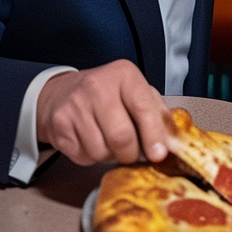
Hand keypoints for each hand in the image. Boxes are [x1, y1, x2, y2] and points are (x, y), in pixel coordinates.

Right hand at [36, 59, 170, 166]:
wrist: (62, 92)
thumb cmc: (108, 93)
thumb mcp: (136, 92)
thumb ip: (157, 113)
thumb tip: (173, 142)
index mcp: (124, 74)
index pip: (143, 108)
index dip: (153, 135)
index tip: (159, 154)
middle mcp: (97, 87)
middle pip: (121, 136)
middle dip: (131, 153)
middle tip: (133, 153)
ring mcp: (75, 106)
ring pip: (101, 151)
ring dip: (110, 155)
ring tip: (110, 141)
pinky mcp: (59, 125)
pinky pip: (83, 157)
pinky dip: (92, 157)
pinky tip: (92, 141)